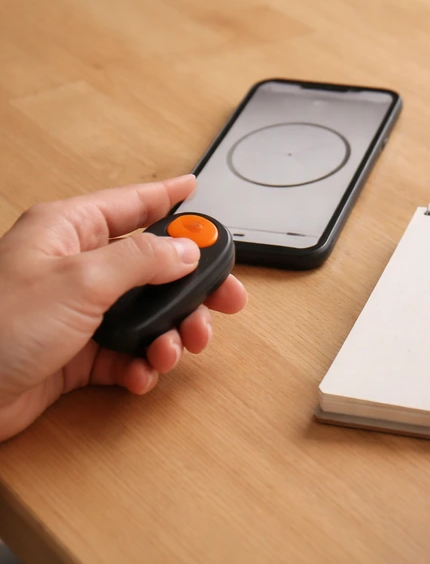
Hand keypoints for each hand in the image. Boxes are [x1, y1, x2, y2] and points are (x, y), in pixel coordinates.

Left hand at [0, 175, 245, 441]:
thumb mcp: (81, 281)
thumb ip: (143, 260)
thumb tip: (187, 249)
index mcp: (68, 231)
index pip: (130, 204)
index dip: (167, 197)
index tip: (196, 189)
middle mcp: (74, 267)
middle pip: (152, 265)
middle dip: (191, 287)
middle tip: (225, 300)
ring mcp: (76, 312)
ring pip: (147, 313)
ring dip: (171, 333)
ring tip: (176, 350)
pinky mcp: (75, 354)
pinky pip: (127, 353)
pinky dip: (142, 364)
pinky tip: (142, 374)